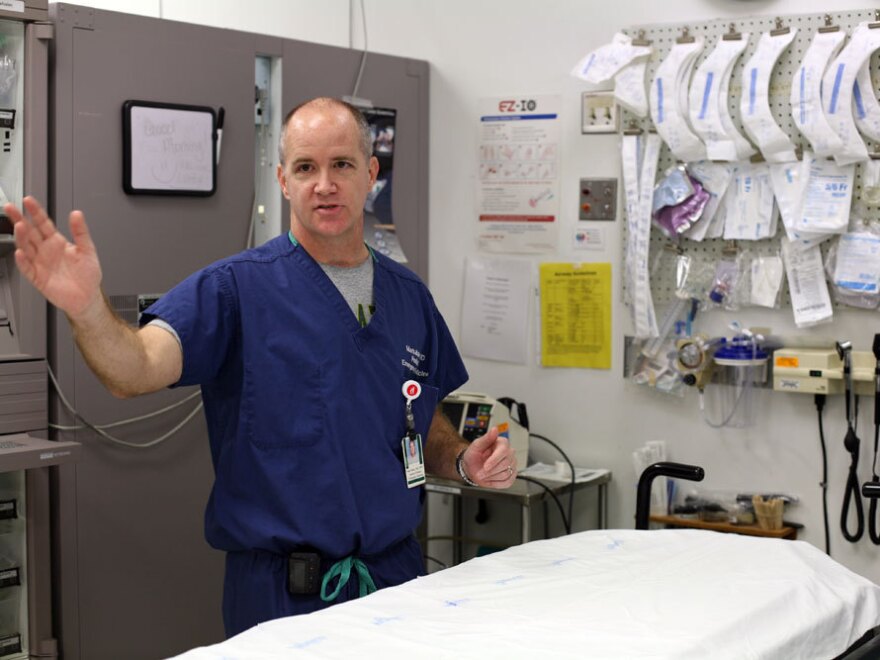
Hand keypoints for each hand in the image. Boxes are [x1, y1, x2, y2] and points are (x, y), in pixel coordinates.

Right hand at [7, 196, 103, 319]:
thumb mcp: (88, 250)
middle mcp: (45, 251)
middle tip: (11, 207)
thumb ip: (81, 232)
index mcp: (56, 242)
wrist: (87, 297)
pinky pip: (27, 268)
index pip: (43, 223)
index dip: (35, 212)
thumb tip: (77, 214)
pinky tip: (20, 253)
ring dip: (21, 237)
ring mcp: (40, 263)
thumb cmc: (88, 274)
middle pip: (29, 232)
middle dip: (19, 219)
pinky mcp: (37, 278)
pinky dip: (22, 261)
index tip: (28, 200)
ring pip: (26, 247)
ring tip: (19, 226)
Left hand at [461, 426, 516, 487]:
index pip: (504, 451)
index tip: (485, 466)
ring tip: (483, 475)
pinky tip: (489, 479)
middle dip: (490, 471)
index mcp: (502, 443)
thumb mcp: (476, 445)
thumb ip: (486, 438)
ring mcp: (512, 465)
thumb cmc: (474, 455)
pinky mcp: (512, 475)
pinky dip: (496, 483)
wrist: (472, 468)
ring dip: (491, 477)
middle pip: (505, 464)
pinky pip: (508, 482)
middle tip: (480, 473)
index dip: (494, 460)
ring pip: (506, 474)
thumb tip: (494, 429)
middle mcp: (509, 453)